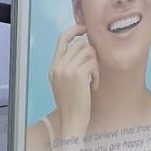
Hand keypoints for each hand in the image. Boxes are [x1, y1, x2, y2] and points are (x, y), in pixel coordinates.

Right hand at [48, 24, 96, 143]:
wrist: (72, 121)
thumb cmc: (73, 105)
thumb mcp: (65, 84)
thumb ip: (69, 67)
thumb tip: (84, 48)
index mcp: (53, 68)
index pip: (62, 39)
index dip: (74, 30)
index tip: (84, 29)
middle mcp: (58, 66)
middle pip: (80, 44)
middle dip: (91, 53)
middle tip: (94, 69)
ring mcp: (66, 70)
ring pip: (88, 51)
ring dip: (95, 64)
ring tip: (93, 79)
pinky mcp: (78, 74)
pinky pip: (93, 63)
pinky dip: (97, 74)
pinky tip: (94, 86)